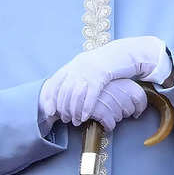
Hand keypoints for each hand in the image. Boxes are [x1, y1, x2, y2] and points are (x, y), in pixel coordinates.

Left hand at [40, 36, 170, 124]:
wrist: (123, 53)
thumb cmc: (106, 63)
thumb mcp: (88, 66)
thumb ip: (76, 76)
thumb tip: (65, 94)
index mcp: (73, 64)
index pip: (54, 82)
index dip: (50, 98)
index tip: (49, 111)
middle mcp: (78, 67)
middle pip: (64, 91)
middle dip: (63, 108)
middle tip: (65, 119)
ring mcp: (89, 71)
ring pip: (76, 94)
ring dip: (74, 111)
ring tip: (76, 121)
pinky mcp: (101, 75)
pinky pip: (90, 94)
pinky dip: (86, 107)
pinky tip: (85, 116)